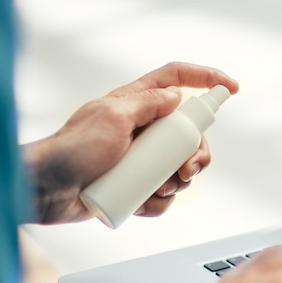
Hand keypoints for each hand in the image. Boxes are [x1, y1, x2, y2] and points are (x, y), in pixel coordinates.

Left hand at [22, 62, 238, 223]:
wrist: (50, 190)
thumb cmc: (73, 150)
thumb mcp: (111, 116)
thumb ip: (146, 102)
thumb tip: (177, 95)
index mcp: (136, 103)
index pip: (177, 79)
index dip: (207, 79)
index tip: (232, 88)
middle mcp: (144, 129)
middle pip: (189, 134)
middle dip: (197, 154)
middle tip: (186, 171)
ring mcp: (142, 158)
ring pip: (181, 167)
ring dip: (178, 182)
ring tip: (157, 188)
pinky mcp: (138, 184)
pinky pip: (164, 193)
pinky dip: (160, 201)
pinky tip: (144, 203)